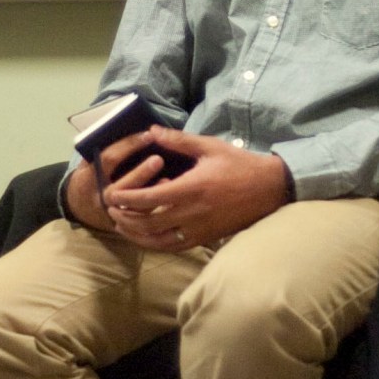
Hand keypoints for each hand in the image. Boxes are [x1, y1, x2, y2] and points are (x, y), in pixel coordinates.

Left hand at [100, 126, 289, 249]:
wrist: (269, 189)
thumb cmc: (239, 164)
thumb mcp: (209, 147)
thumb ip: (178, 141)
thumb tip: (151, 131)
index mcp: (191, 189)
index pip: (148, 199)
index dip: (126, 199)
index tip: (111, 194)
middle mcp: (192, 214)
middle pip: (148, 224)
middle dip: (125, 218)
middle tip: (110, 209)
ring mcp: (199, 230)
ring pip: (158, 241)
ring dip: (136, 235)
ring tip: (122, 224)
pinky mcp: (205, 239)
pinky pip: (174, 247)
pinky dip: (155, 243)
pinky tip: (146, 235)